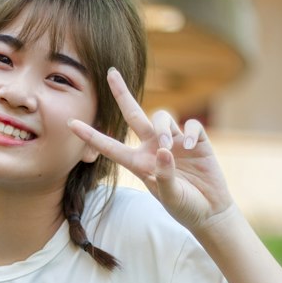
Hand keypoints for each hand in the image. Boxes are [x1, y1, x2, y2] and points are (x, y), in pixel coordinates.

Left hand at [69, 68, 233, 231]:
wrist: (210, 210)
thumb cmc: (185, 206)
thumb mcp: (172, 197)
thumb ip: (165, 177)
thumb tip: (165, 150)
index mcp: (139, 163)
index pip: (111, 146)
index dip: (91, 135)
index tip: (70, 124)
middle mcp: (153, 147)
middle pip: (133, 114)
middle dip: (121, 93)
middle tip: (110, 72)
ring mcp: (174, 141)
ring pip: (161, 116)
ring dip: (162, 127)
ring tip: (169, 147)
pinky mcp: (195, 140)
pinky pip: (190, 125)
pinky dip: (189, 131)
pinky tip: (189, 146)